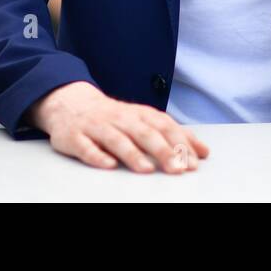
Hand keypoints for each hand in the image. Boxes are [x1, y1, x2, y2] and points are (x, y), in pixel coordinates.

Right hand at [28, 81, 209, 172]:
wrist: (68, 101)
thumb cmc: (112, 116)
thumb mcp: (142, 120)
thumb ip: (171, 135)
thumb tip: (202, 152)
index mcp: (137, 114)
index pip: (163, 125)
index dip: (179, 142)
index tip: (194, 161)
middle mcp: (119, 119)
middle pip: (143, 132)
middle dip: (162, 150)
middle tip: (177, 168)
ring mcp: (96, 127)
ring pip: (115, 139)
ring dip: (132, 154)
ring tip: (146, 169)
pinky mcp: (75, 137)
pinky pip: (85, 147)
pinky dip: (96, 155)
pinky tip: (108, 164)